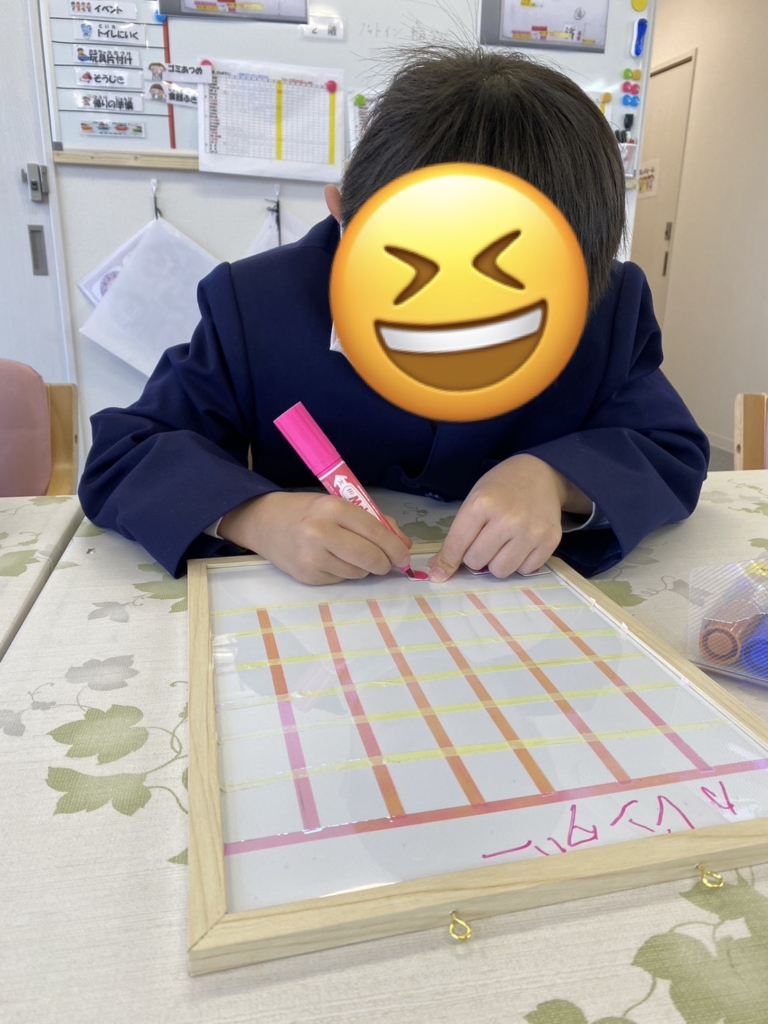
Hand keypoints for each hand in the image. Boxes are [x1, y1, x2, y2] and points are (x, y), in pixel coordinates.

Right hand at [218, 491, 411, 585]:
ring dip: (364, 568)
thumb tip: (404, 545)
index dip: (395, 547)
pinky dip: (346, 573)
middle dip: (385, 563)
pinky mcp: (307, 576)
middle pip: (370, 557)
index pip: (375, 532)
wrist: (265, 522)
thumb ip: (374, 522)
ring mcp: (312, 558)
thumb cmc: (308, 511)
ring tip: (353, 555)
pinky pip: (341, 579)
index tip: (405, 556)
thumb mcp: (339, 506)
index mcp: (333, 509)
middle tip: (388, 563)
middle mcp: (321, 533)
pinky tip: (334, 560)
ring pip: (358, 573)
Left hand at [428, 454, 590, 581]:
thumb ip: (457, 535)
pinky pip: (525, 570)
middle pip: (476, 562)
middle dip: (475, 556)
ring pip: (500, 571)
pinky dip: (519, 562)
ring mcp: (531, 531)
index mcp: (482, 504)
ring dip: (497, 562)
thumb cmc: (501, 487)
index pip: (456, 545)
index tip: (440, 572)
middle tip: (484, 541)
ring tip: (503, 544)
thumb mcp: (474, 500)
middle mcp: (508, 519)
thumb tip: (439, 571)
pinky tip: (521, 544)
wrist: (541, 474)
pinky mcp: (550, 541)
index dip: (447, 561)